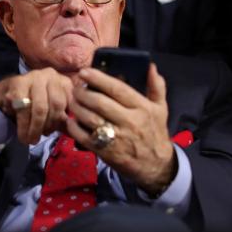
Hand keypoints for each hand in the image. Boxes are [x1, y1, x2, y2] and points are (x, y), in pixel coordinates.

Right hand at [0, 68, 72, 144]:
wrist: (7, 92)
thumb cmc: (34, 103)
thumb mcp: (52, 110)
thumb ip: (63, 120)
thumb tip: (74, 133)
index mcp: (64, 81)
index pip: (71, 103)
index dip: (63, 121)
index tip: (55, 132)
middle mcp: (51, 75)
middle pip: (57, 105)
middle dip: (49, 125)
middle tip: (41, 137)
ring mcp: (35, 76)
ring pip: (40, 108)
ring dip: (35, 128)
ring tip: (31, 139)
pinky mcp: (18, 82)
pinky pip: (23, 108)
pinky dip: (23, 125)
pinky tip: (23, 133)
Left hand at [67, 64, 175, 196]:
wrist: (156, 165)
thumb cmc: (155, 133)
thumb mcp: (161, 109)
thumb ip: (156, 87)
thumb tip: (151, 66)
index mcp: (141, 108)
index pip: (117, 89)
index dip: (98, 78)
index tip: (84, 72)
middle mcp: (129, 121)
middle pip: (100, 102)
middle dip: (83, 92)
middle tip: (75, 87)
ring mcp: (116, 137)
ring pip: (90, 118)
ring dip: (77, 107)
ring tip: (72, 100)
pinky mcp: (106, 152)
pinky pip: (85, 137)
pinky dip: (75, 128)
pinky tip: (71, 120)